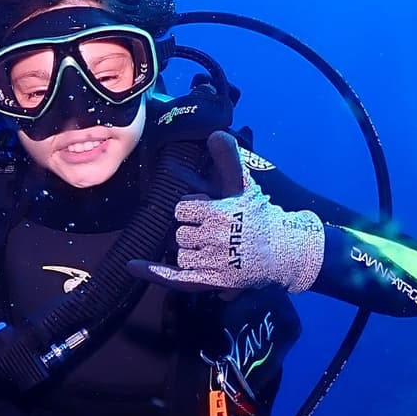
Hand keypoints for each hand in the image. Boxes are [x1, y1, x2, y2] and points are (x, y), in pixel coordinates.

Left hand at [127, 131, 324, 293]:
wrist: (283, 252)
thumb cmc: (258, 216)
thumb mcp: (244, 186)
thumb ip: (228, 160)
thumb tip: (215, 133)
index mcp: (219, 213)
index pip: (182, 210)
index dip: (191, 211)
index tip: (207, 213)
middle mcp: (215, 239)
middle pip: (179, 234)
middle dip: (191, 232)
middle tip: (212, 233)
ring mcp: (214, 263)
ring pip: (180, 254)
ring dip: (188, 251)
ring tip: (210, 249)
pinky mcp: (213, 282)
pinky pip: (175, 277)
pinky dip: (153, 272)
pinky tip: (132, 266)